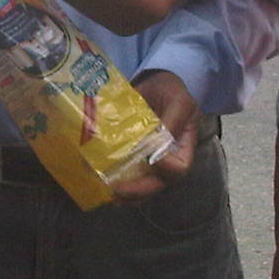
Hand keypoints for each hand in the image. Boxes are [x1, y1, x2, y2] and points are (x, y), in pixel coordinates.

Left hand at [108, 69, 197, 200]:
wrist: (155, 85)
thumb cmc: (171, 92)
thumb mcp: (178, 101)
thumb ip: (172, 120)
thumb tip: (155, 144)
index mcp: (183, 149)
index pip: (179, 168)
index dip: (165, 169)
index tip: (149, 159)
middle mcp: (168, 162)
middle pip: (157, 186)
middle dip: (137, 191)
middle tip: (116, 188)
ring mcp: (150, 163)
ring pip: (140, 188)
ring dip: (122, 193)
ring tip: (105, 190)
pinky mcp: (133, 159)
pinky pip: (125, 176)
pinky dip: (111, 179)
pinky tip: (95, 176)